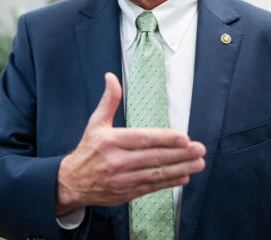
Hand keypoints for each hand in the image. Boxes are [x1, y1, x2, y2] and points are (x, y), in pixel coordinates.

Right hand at [56, 73, 205, 215]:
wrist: (71, 182)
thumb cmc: (88, 150)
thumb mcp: (95, 123)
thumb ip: (109, 101)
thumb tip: (111, 77)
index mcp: (110, 141)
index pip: (143, 139)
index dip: (165, 139)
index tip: (184, 138)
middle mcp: (116, 161)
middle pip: (154, 157)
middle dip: (180, 154)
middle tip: (199, 150)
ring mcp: (122, 179)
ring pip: (156, 174)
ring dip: (180, 168)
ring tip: (198, 163)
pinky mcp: (126, 193)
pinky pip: (151, 187)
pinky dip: (169, 183)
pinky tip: (184, 176)